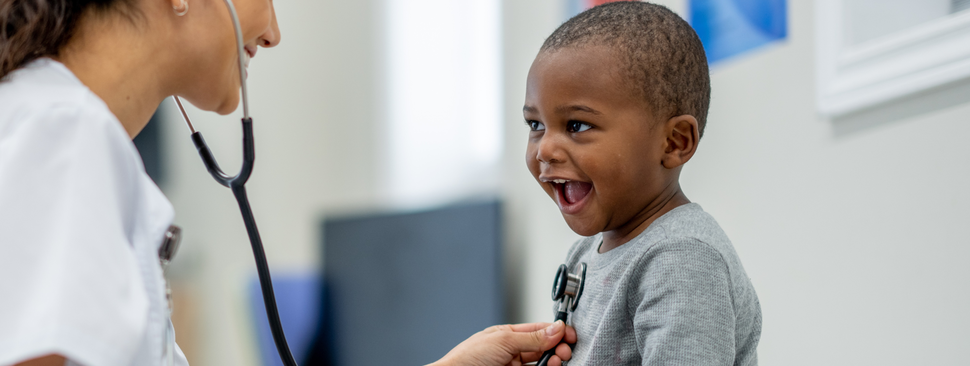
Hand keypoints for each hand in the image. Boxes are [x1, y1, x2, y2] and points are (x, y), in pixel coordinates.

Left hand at [430, 321, 576, 365]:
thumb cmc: (468, 359)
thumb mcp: (504, 341)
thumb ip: (532, 337)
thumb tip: (556, 328)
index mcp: (508, 335)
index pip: (538, 330)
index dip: (555, 331)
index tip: (569, 335)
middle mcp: (512, 351)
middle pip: (543, 347)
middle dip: (557, 347)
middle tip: (565, 351)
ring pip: (542, 363)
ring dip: (554, 361)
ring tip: (558, 361)